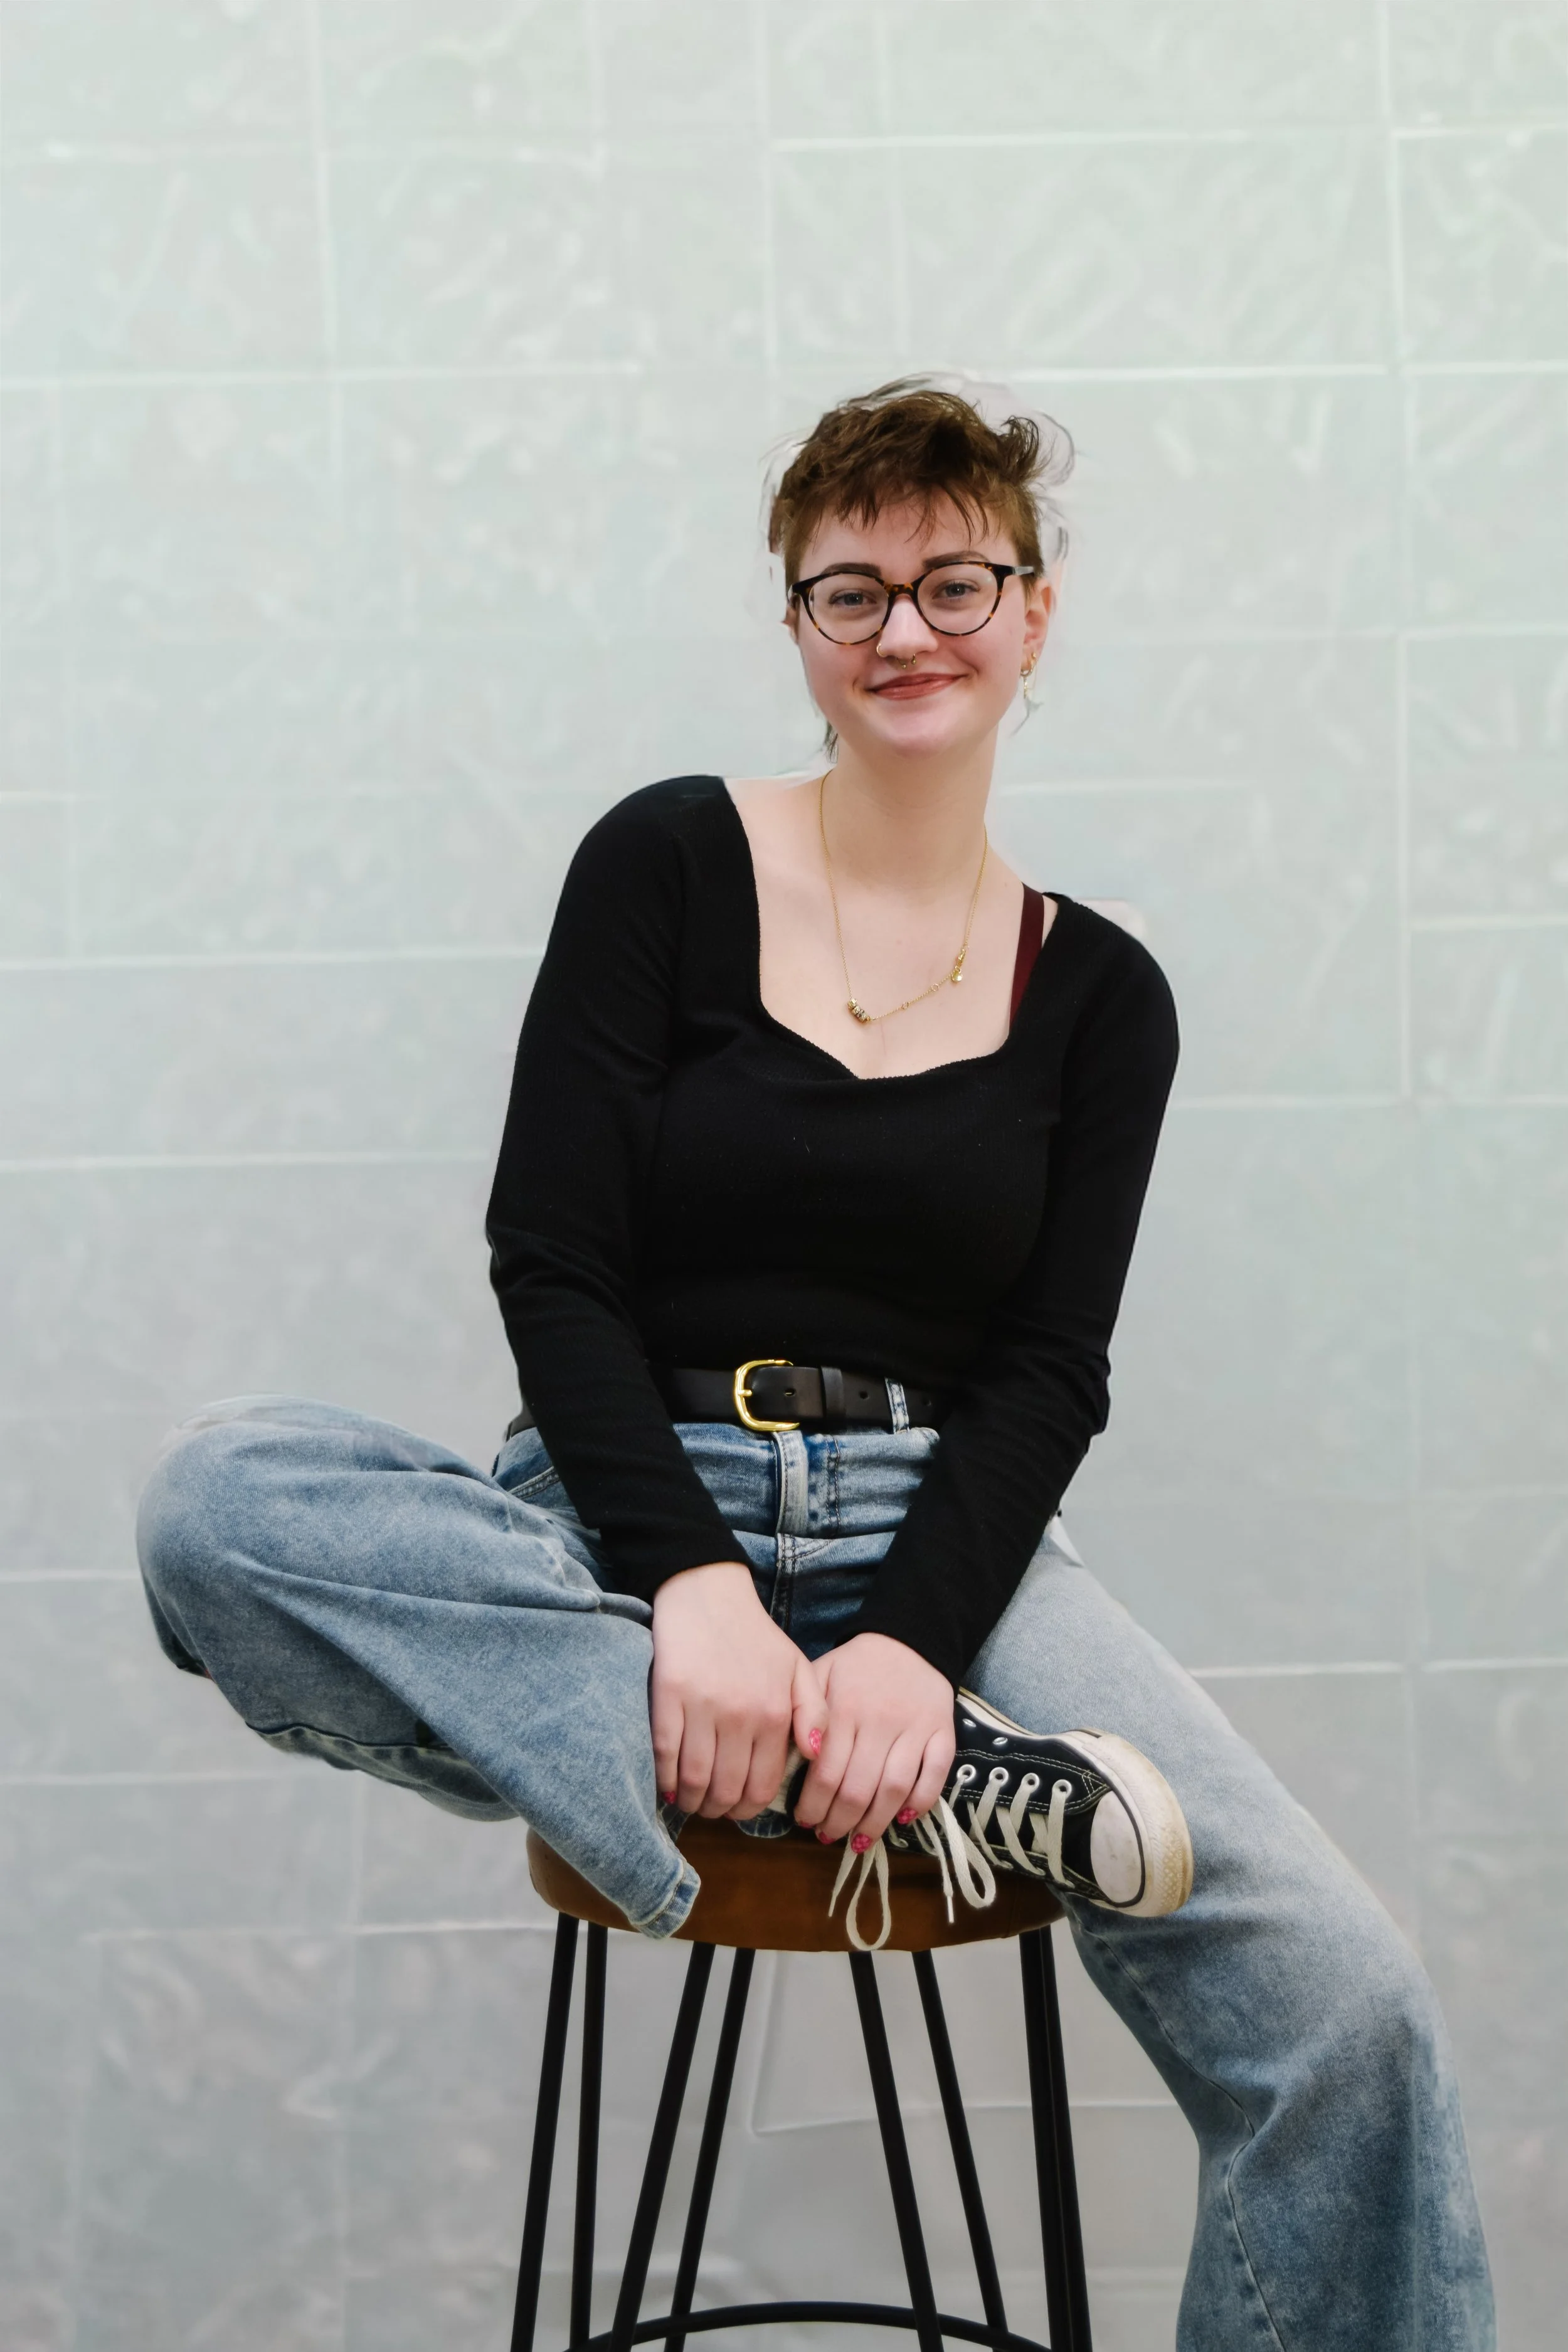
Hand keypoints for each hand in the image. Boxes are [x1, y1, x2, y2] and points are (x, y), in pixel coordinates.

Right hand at [651, 1562, 826, 1821]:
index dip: (749, 1809)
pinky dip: (665, 1779)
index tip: (738, 1810)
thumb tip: (814, 1756)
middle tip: (712, 1809)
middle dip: (719, 1810)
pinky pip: (665, 1754)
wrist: (709, 1593)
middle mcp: (741, 1714)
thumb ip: (814, 1713)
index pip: (763, 1785)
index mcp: (774, 1712)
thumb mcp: (797, 1669)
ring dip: (692, 1801)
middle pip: (728, 1790)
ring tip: (690, 1800)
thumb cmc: (755, 1636)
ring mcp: (703, 1705)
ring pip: (696, 1779)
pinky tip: (668, 1784)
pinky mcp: (669, 1695)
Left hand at [790, 1633, 953, 1848]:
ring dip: (875, 1823)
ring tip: (858, 1841)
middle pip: (858, 1788)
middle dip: (839, 1821)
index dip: (813, 1805)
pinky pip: (936, 1775)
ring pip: (895, 1789)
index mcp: (845, 1709)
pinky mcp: (944, 1731)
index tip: (804, 1820)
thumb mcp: (818, 1675)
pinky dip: (921, 1802)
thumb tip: (788, 1762)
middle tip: (826, 1835)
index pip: (826, 1772)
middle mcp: (880, 1720)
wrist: (908, 1640)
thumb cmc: (855, 1667)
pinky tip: (903, 1819)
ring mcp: (915, 1727)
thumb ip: (801, 1715)